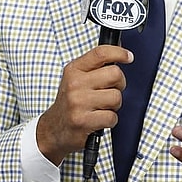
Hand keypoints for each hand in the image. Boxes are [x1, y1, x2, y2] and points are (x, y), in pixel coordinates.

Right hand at [37, 45, 132, 164]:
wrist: (53, 129)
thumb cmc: (70, 102)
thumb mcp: (76, 79)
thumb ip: (95, 67)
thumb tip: (121, 54)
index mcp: (74, 70)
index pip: (100, 53)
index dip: (119, 53)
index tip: (128, 57)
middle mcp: (74, 84)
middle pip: (115, 74)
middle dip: (119, 84)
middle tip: (111, 91)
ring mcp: (78, 103)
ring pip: (116, 97)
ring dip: (114, 105)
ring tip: (102, 107)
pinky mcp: (83, 121)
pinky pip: (112, 117)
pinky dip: (110, 120)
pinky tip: (99, 120)